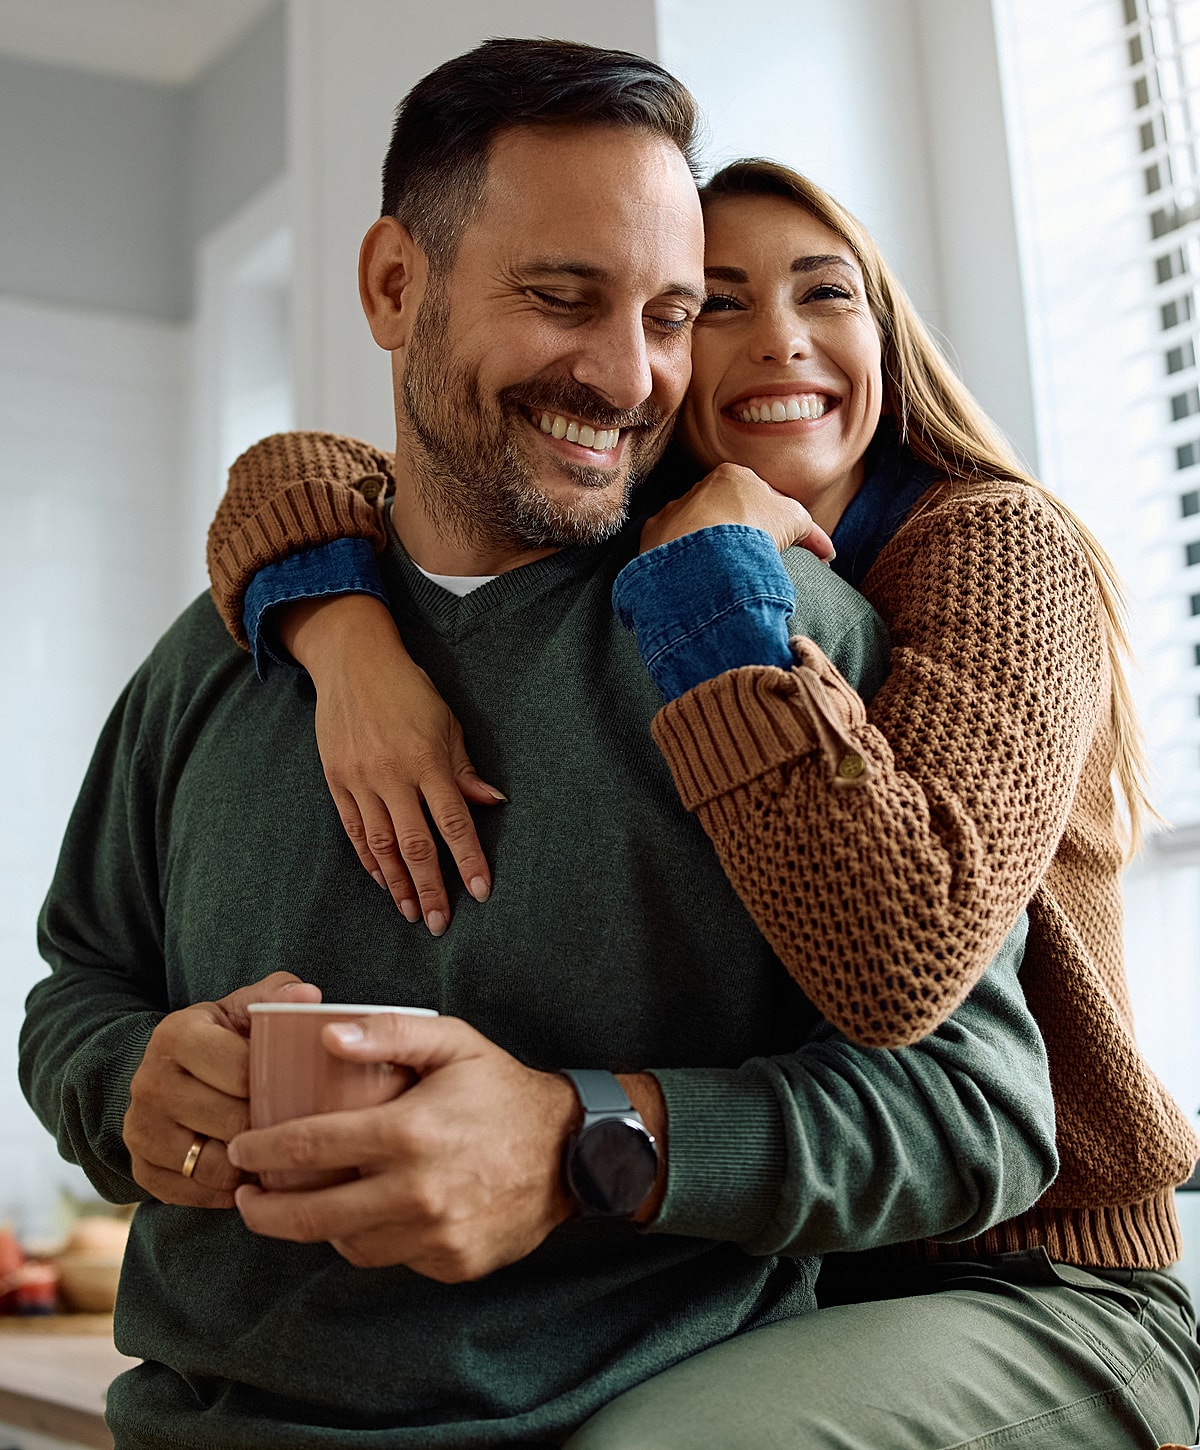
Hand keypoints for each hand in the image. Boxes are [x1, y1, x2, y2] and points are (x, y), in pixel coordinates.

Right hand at [123, 973, 321, 1207]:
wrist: (171, 1072)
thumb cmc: (224, 1038)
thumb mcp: (244, 1008)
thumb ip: (278, 996)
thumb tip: (310, 997)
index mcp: (176, 1035)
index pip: (241, 1072)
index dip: (278, 1085)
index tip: (298, 1087)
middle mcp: (148, 1082)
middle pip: (231, 1122)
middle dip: (269, 1126)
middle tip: (295, 1124)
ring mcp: (139, 1129)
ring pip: (215, 1165)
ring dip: (251, 1163)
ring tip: (273, 1148)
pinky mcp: (139, 1168)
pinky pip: (196, 1194)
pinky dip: (227, 1189)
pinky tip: (246, 1169)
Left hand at [228, 1014, 577, 1281]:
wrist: (571, 1151)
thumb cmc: (503, 1090)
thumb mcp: (454, 1043)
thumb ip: (389, 1032)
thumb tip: (327, 1034)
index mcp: (410, 1132)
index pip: (311, 1147)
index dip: (264, 1151)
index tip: (241, 1150)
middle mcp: (418, 1192)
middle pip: (313, 1216)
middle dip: (265, 1210)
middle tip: (246, 1197)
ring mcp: (436, 1235)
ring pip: (349, 1245)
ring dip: (317, 1228)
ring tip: (302, 1207)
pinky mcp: (452, 1264)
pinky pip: (391, 1258)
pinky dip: (372, 1239)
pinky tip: (368, 1216)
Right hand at [282, 595, 504, 935]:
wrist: (351, 660)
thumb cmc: (407, 688)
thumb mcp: (446, 722)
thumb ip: (464, 769)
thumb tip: (490, 804)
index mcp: (427, 759)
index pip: (454, 821)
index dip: (469, 859)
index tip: (481, 891)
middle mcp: (392, 774)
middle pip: (416, 844)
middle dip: (432, 888)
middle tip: (441, 923)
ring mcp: (360, 780)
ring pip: (381, 845)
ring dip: (398, 884)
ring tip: (411, 912)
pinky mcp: (336, 780)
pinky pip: (355, 830)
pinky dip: (369, 860)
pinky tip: (382, 881)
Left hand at [640, 462, 834, 559]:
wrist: (708, 554)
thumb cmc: (754, 528)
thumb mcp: (794, 520)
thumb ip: (809, 530)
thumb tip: (826, 551)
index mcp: (731, 476)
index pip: (758, 498)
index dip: (774, 524)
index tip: (782, 546)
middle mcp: (697, 488)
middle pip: (724, 514)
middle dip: (739, 536)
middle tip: (753, 561)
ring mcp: (672, 513)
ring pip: (695, 532)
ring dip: (709, 551)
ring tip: (724, 574)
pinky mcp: (653, 539)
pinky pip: (670, 551)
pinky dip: (684, 564)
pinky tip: (697, 578)